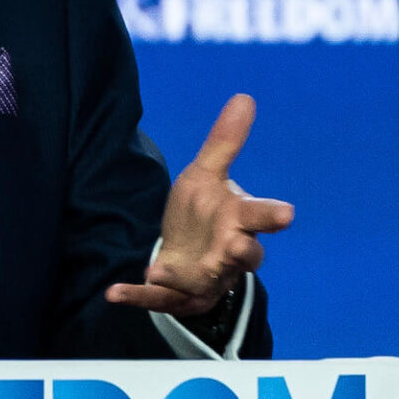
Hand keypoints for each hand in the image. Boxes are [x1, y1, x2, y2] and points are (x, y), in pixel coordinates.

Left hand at [105, 94, 294, 317]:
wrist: (187, 253)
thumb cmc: (204, 212)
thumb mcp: (206, 174)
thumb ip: (224, 142)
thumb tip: (244, 97)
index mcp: (239, 221)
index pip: (260, 216)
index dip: (272, 215)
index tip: (286, 213)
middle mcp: (230, 254)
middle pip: (245, 256)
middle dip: (241, 252)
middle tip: (235, 247)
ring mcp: (208, 279)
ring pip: (203, 283)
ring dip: (182, 279)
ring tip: (158, 271)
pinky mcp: (181, 297)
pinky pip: (160, 301)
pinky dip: (139, 297)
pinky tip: (113, 292)